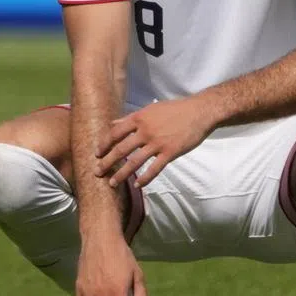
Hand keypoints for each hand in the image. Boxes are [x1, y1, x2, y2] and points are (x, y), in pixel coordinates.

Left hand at [95, 97, 216, 188]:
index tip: (97, 153)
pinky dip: (144, 178)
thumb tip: (112, 123)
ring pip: (134, 162)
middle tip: (97, 172)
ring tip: (112, 184)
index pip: (115, 132)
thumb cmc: (174, 109)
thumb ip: (130, 118)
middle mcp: (145, 131)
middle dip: (107, 162)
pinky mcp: (170, 152)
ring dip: (121, 174)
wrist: (199, 112)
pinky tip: (137, 185)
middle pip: (121, 149)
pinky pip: (154, 169)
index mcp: (139, 118)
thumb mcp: (150, 110)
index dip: (104, 144)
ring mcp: (157, 143)